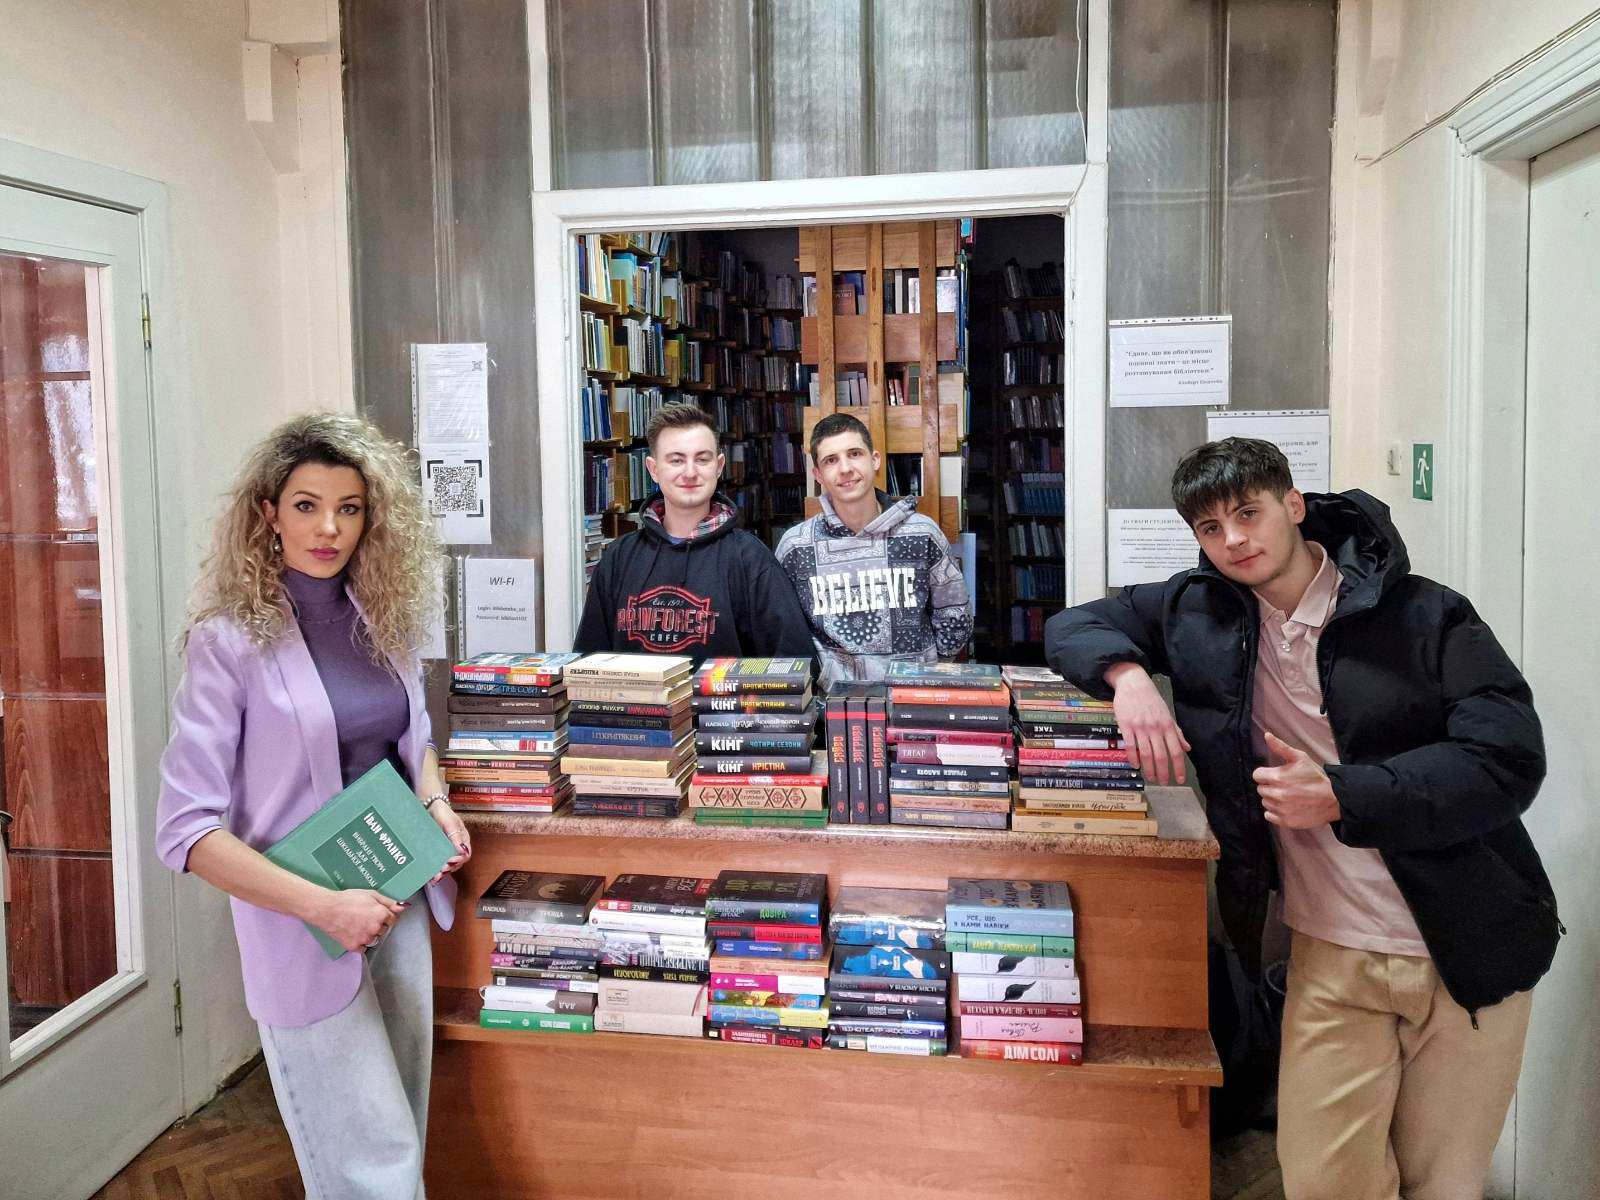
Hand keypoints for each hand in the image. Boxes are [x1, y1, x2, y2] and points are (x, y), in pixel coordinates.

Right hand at [310, 888, 404, 952]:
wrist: (327, 909)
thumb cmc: (348, 899)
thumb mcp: (371, 894)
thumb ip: (388, 902)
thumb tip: (402, 907)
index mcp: (381, 915)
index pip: (392, 919)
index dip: (385, 915)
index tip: (376, 913)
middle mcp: (375, 928)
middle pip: (383, 930)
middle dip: (377, 924)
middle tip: (363, 917)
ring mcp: (365, 939)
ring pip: (373, 939)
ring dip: (369, 934)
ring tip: (356, 924)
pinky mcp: (354, 947)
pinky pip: (363, 947)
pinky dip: (359, 942)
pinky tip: (352, 932)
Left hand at [426, 796, 471, 884]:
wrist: (430, 807)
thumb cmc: (442, 812)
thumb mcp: (450, 822)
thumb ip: (456, 836)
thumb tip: (462, 851)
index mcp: (463, 839)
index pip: (465, 855)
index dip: (458, 860)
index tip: (449, 861)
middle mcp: (456, 847)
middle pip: (457, 863)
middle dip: (449, 869)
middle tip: (440, 872)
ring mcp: (446, 850)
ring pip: (448, 865)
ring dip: (442, 873)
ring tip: (434, 878)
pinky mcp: (437, 851)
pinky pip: (438, 863)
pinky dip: (435, 870)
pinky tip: (430, 877)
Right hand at [1106, 662, 1190, 785]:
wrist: (1133, 684)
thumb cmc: (1151, 700)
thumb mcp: (1167, 714)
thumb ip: (1177, 732)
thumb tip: (1187, 748)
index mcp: (1167, 726)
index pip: (1176, 751)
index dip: (1179, 767)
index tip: (1179, 779)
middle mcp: (1155, 728)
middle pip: (1161, 756)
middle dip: (1163, 772)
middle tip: (1162, 783)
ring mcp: (1140, 727)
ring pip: (1146, 753)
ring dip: (1148, 768)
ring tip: (1150, 778)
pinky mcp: (1126, 726)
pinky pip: (1130, 746)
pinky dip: (1133, 758)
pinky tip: (1135, 765)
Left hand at [1253, 731, 1339, 828]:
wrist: (1333, 799)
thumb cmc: (1316, 777)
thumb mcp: (1300, 758)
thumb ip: (1281, 747)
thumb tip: (1266, 735)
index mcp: (1277, 777)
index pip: (1257, 775)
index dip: (1265, 774)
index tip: (1275, 775)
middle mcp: (1276, 794)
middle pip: (1260, 789)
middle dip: (1269, 786)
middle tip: (1284, 786)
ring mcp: (1280, 809)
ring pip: (1265, 802)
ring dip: (1272, 799)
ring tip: (1287, 796)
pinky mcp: (1285, 821)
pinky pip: (1269, 816)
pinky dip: (1275, 812)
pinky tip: (1286, 807)